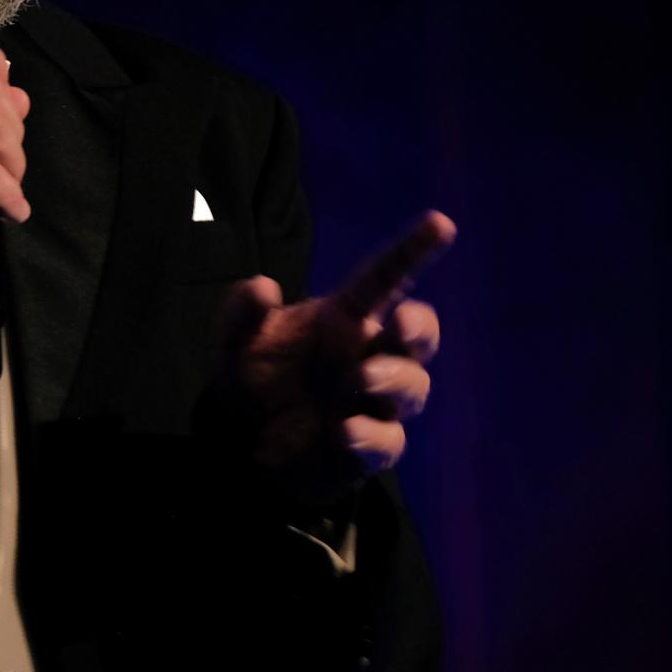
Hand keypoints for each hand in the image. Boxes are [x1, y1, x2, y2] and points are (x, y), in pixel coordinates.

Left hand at [212, 211, 451, 505]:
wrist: (236, 443)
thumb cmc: (248, 378)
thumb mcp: (231, 340)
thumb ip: (242, 311)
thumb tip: (263, 287)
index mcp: (344, 316)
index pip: (386, 277)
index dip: (414, 250)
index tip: (440, 223)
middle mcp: (368, 353)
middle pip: (420, 333)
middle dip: (420, 326)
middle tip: (400, 324)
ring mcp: (373, 402)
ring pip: (413, 385)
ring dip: (394, 378)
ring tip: (362, 377)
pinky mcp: (368, 448)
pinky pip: (388, 441)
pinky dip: (371, 435)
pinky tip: (344, 431)